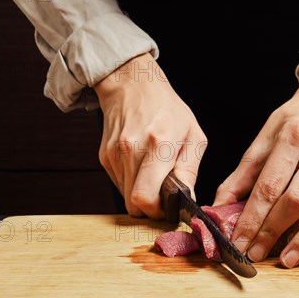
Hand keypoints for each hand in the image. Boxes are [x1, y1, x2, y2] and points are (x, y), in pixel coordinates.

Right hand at [94, 53, 206, 217]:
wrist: (133, 85)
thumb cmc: (168, 110)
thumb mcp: (193, 136)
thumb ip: (190, 171)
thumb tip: (188, 200)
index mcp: (158, 144)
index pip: (145, 198)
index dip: (157, 211)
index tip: (168, 207)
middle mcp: (131, 149)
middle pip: (133, 204)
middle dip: (150, 208)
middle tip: (163, 197)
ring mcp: (114, 153)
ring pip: (125, 197)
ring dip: (141, 194)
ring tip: (154, 175)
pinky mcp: (105, 157)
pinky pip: (119, 184)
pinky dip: (132, 183)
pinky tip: (141, 166)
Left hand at [214, 75, 298, 267]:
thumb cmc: (294, 121)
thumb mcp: (264, 138)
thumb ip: (243, 173)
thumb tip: (219, 205)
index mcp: (295, 135)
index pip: (270, 184)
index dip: (252, 216)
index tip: (239, 240)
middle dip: (273, 230)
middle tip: (256, 252)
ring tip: (288, 258)